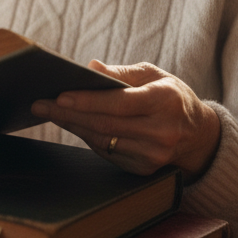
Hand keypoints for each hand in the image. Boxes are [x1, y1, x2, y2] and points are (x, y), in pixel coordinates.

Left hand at [30, 60, 220, 180]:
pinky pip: (106, 151)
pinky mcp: (143, 169)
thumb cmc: (170, 96)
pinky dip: (85, 136)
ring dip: (71, 125)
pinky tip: (70, 124)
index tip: (59, 95)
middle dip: (68, 114)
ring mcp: (153, 155)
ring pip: (102, 140)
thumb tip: (91, 68)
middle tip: (39, 103)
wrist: (197, 135)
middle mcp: (162, 132)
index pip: (120, 103)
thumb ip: (122, 72)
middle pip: (105, 124)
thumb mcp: (154, 75)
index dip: (88, 101)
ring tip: (47, 111)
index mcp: (166, 102)